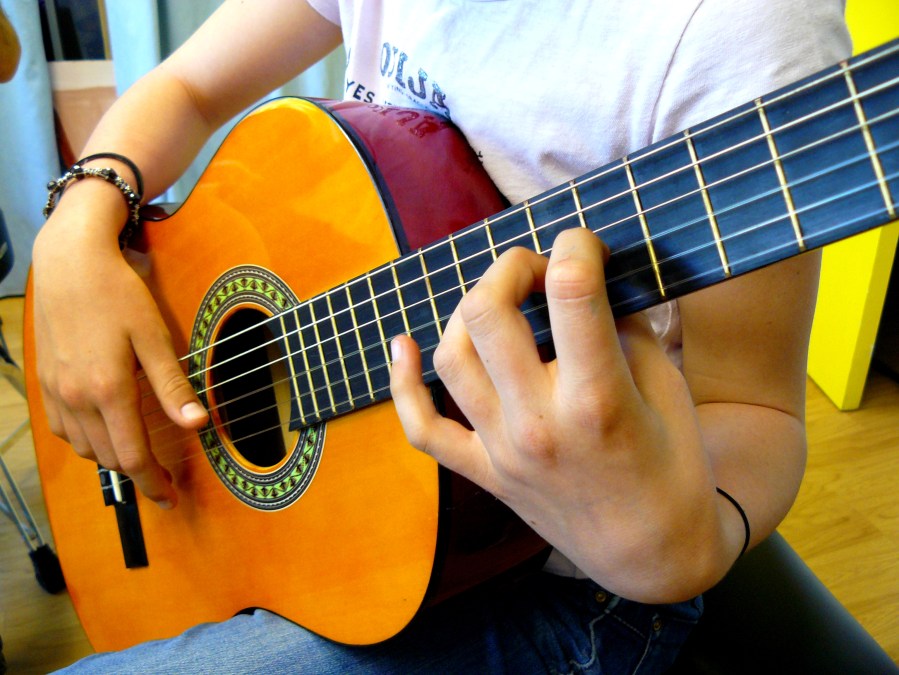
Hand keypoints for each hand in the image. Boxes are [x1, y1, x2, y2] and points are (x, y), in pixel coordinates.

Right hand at [31, 207, 206, 508]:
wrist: (70, 263)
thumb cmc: (118, 295)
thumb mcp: (155, 338)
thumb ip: (173, 387)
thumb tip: (198, 424)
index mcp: (108, 390)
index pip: (133, 457)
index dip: (154, 483)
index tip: (171, 497)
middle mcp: (76, 398)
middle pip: (109, 459)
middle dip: (138, 475)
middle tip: (164, 480)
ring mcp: (56, 393)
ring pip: (85, 449)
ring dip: (113, 459)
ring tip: (140, 456)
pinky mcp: (45, 384)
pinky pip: (65, 431)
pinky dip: (88, 441)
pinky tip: (106, 430)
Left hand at [390, 228, 724, 600]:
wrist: (651, 556)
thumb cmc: (674, 469)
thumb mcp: (668, 390)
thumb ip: (624, 330)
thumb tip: (587, 283)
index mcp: (598, 399)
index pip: (571, 291)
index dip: (577, 245)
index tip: (586, 245)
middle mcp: (538, 422)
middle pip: (489, 312)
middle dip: (510, 267)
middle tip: (537, 270)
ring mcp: (502, 451)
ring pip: (451, 356)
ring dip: (469, 310)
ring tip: (500, 302)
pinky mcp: (484, 473)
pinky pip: (423, 428)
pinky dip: (403, 384)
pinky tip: (403, 345)